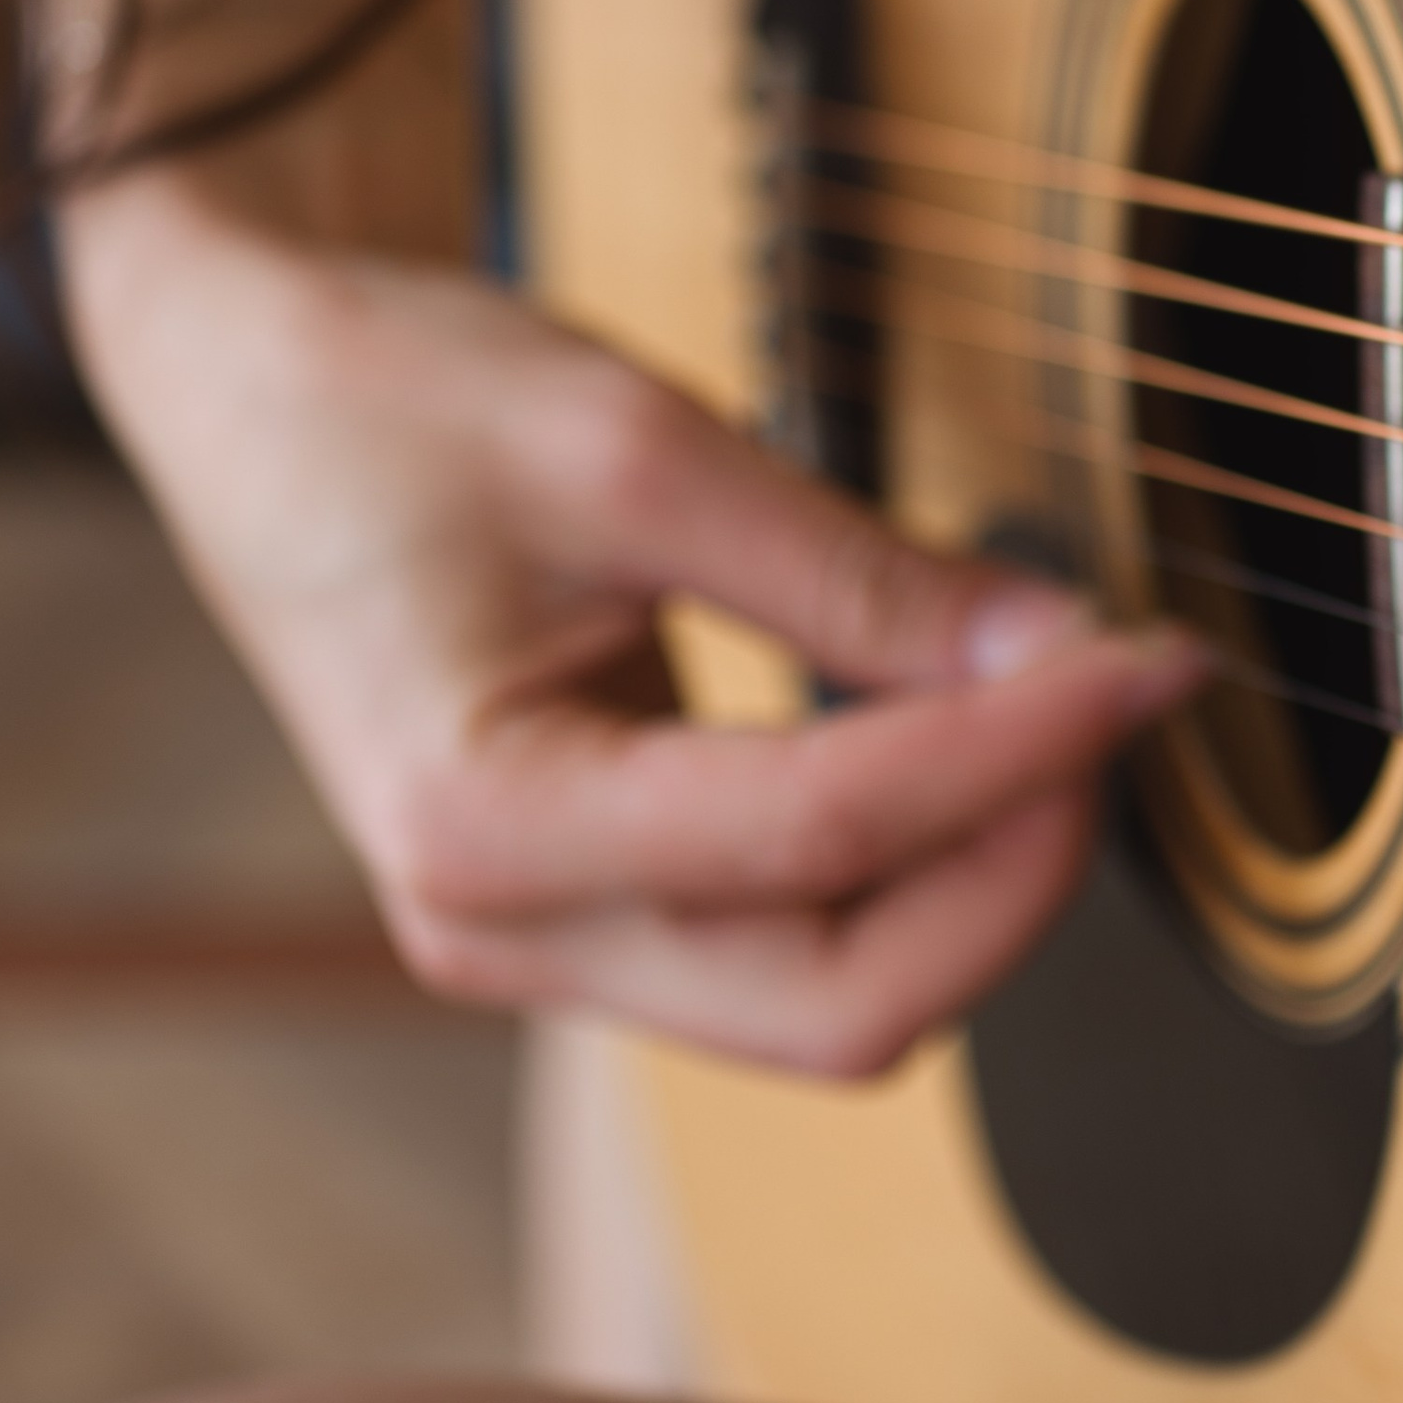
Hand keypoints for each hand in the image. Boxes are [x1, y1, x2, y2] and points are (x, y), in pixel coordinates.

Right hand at [59, 179, 1201, 1074]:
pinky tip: (969, 745)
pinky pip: (788, 944)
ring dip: (974, 881)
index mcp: (480, 823)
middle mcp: (498, 932)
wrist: (246, 396)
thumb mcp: (637, 442)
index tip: (1156, 655)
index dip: (1022, 752)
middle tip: (1118, 704)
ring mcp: (537, 944)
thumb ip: (857, 572)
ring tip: (1062, 713)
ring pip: (830, 999)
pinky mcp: (585, 909)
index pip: (825, 833)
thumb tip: (1062, 649)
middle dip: (1016, 873)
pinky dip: (905, 863)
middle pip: (843, 1006)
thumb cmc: (394, 399)